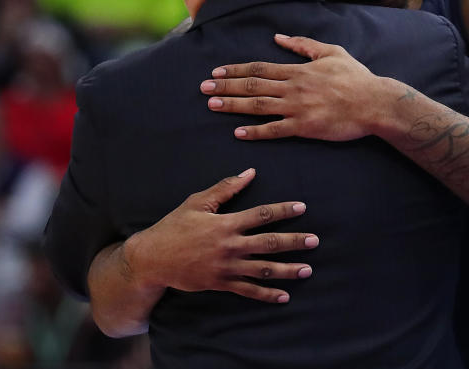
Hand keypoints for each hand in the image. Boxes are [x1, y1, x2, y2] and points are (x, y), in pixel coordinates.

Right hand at [127, 168, 317, 303]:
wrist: (153, 258)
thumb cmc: (175, 226)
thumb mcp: (197, 202)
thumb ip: (225, 189)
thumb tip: (249, 173)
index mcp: (226, 223)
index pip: (261, 215)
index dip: (282, 210)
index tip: (301, 208)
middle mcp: (230, 246)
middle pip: (268, 243)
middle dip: (294, 242)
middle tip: (314, 241)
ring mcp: (226, 267)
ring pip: (263, 269)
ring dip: (287, 270)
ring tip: (307, 269)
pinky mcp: (220, 283)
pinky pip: (248, 291)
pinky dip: (267, 294)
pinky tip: (284, 296)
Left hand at [200, 34, 387, 140]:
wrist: (374, 102)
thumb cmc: (356, 77)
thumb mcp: (331, 52)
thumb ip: (303, 44)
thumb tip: (279, 37)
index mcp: (298, 70)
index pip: (259, 68)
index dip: (235, 70)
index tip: (216, 73)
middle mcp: (293, 87)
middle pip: (252, 85)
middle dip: (225, 87)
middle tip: (203, 89)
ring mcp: (297, 108)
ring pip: (258, 106)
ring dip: (233, 106)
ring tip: (212, 105)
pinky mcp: (305, 127)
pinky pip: (275, 130)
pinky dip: (255, 131)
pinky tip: (239, 132)